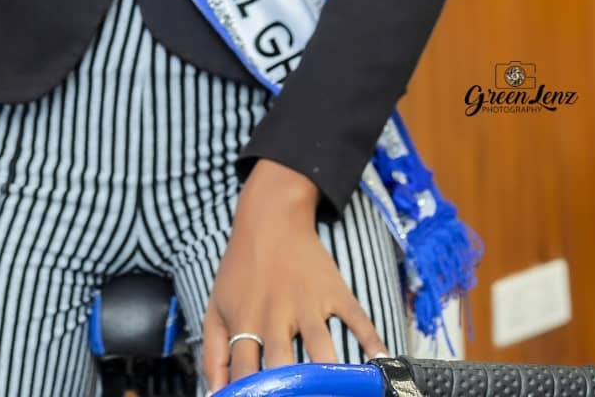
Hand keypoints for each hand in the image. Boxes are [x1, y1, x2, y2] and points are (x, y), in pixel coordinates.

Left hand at [202, 160, 388, 391]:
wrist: (269, 217)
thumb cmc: (241, 270)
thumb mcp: (217, 307)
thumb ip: (213, 354)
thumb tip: (214, 396)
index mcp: (245, 322)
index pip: (244, 372)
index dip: (250, 395)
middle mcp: (275, 315)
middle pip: (281, 362)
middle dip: (289, 387)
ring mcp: (307, 303)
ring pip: (320, 343)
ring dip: (328, 369)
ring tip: (338, 388)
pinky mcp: (334, 290)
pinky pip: (356, 318)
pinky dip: (371, 339)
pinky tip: (380, 360)